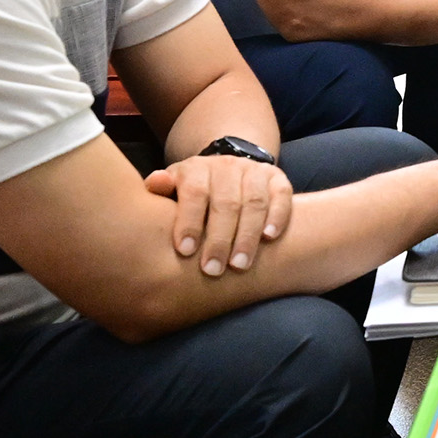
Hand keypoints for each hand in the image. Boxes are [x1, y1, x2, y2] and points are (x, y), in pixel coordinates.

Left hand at [143, 152, 294, 275]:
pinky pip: (282, 195)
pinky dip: (278, 216)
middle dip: (219, 239)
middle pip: (226, 203)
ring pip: (254, 202)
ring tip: (239, 265)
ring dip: (248, 236)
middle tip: (212, 270)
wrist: (225, 172)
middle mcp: (227, 167)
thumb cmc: (192, 194)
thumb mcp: (172, 189)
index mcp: (197, 169)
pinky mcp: (277, 178)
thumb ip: (161, 189)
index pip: (195, 193)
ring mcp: (254, 172)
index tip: (185, 251)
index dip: (190, 221)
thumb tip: (155, 183)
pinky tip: (270, 238)